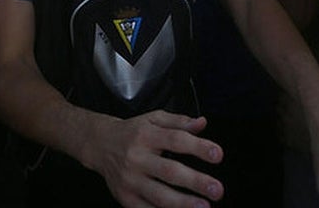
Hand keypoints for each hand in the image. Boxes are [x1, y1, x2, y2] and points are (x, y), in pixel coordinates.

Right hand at [86, 111, 223, 207]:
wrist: (100, 145)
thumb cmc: (133, 132)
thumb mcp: (154, 118)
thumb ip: (179, 121)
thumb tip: (202, 123)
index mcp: (146, 135)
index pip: (176, 140)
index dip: (198, 147)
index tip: (218, 155)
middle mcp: (137, 158)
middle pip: (169, 171)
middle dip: (195, 182)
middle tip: (217, 190)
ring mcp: (129, 180)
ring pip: (158, 195)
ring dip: (182, 203)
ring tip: (203, 207)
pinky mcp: (125, 197)